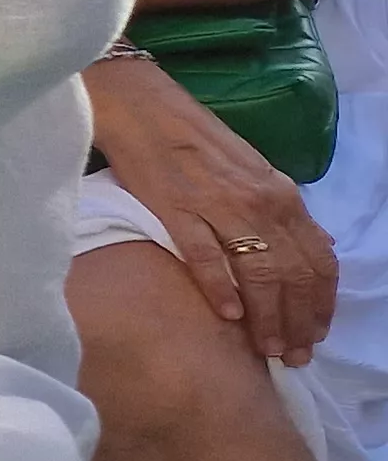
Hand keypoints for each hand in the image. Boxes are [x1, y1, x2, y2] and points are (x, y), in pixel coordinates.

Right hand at [89, 55, 338, 360]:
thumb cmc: (191, 138)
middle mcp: (260, 201)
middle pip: (294, 274)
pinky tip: (229, 315)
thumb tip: (307, 251)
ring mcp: (219, 205)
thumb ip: (277, 211)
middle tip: (292, 355)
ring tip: (265, 347)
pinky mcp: (176, 208)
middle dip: (298, 321)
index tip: (313, 334)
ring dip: (268, 317)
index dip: (321, 304)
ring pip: (260, 273)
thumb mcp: (250, 172)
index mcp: (281, 193)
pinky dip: (223, 289)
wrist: (139, 104)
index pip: (318, 260)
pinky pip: (208, 256)